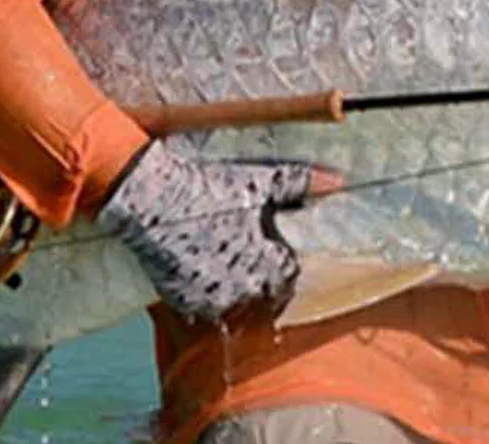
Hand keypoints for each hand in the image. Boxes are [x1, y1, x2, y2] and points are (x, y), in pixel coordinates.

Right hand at [96, 140, 315, 321]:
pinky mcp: (179, 299)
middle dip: (261, 280)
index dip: (285, 262)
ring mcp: (207, 297)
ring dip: (234, 291)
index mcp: (264, 261)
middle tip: (248, 256)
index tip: (276, 249)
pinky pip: (200, 308)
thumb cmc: (209, 187)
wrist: (151, 197)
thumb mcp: (259, 180)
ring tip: (224, 264)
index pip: (288, 277)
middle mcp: (239, 286)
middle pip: (262, 296)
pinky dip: (204, 295)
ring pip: (233, 306)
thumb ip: (300, 184)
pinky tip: (200, 270)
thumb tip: (336, 181)